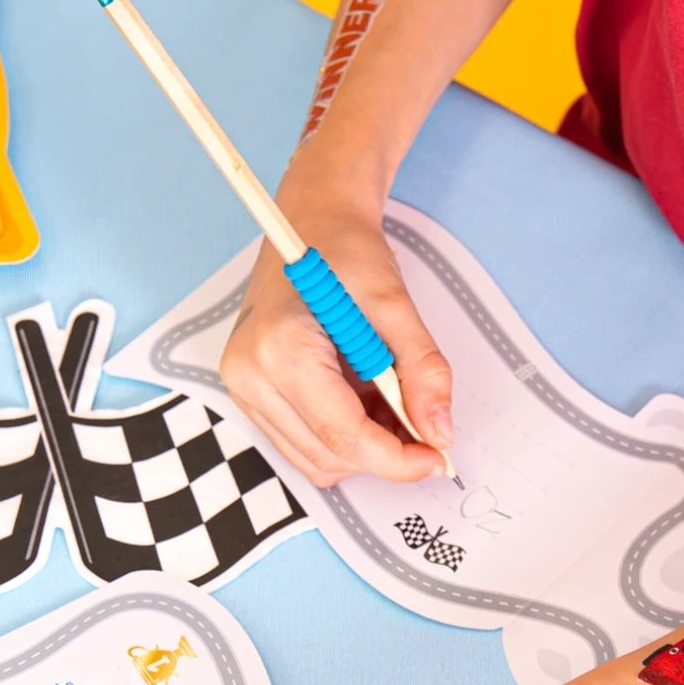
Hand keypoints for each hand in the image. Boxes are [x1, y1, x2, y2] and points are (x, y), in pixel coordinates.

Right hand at [220, 180, 450, 486]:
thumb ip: (423, 372)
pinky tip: (364, 405)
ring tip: (390, 406)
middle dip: (382, 455)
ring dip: (363, 449)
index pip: (343, 435)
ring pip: (315, 460)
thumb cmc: (347, 253)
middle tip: (423, 429)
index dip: (396, 460)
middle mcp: (250, 374)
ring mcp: (244, 388)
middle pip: (328, 456)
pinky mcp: (250, 394)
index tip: (436, 459)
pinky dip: (342, 439)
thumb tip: (440, 434)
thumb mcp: (397, 306)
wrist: (313, 224)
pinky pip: (303, 445)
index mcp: (281, 348)